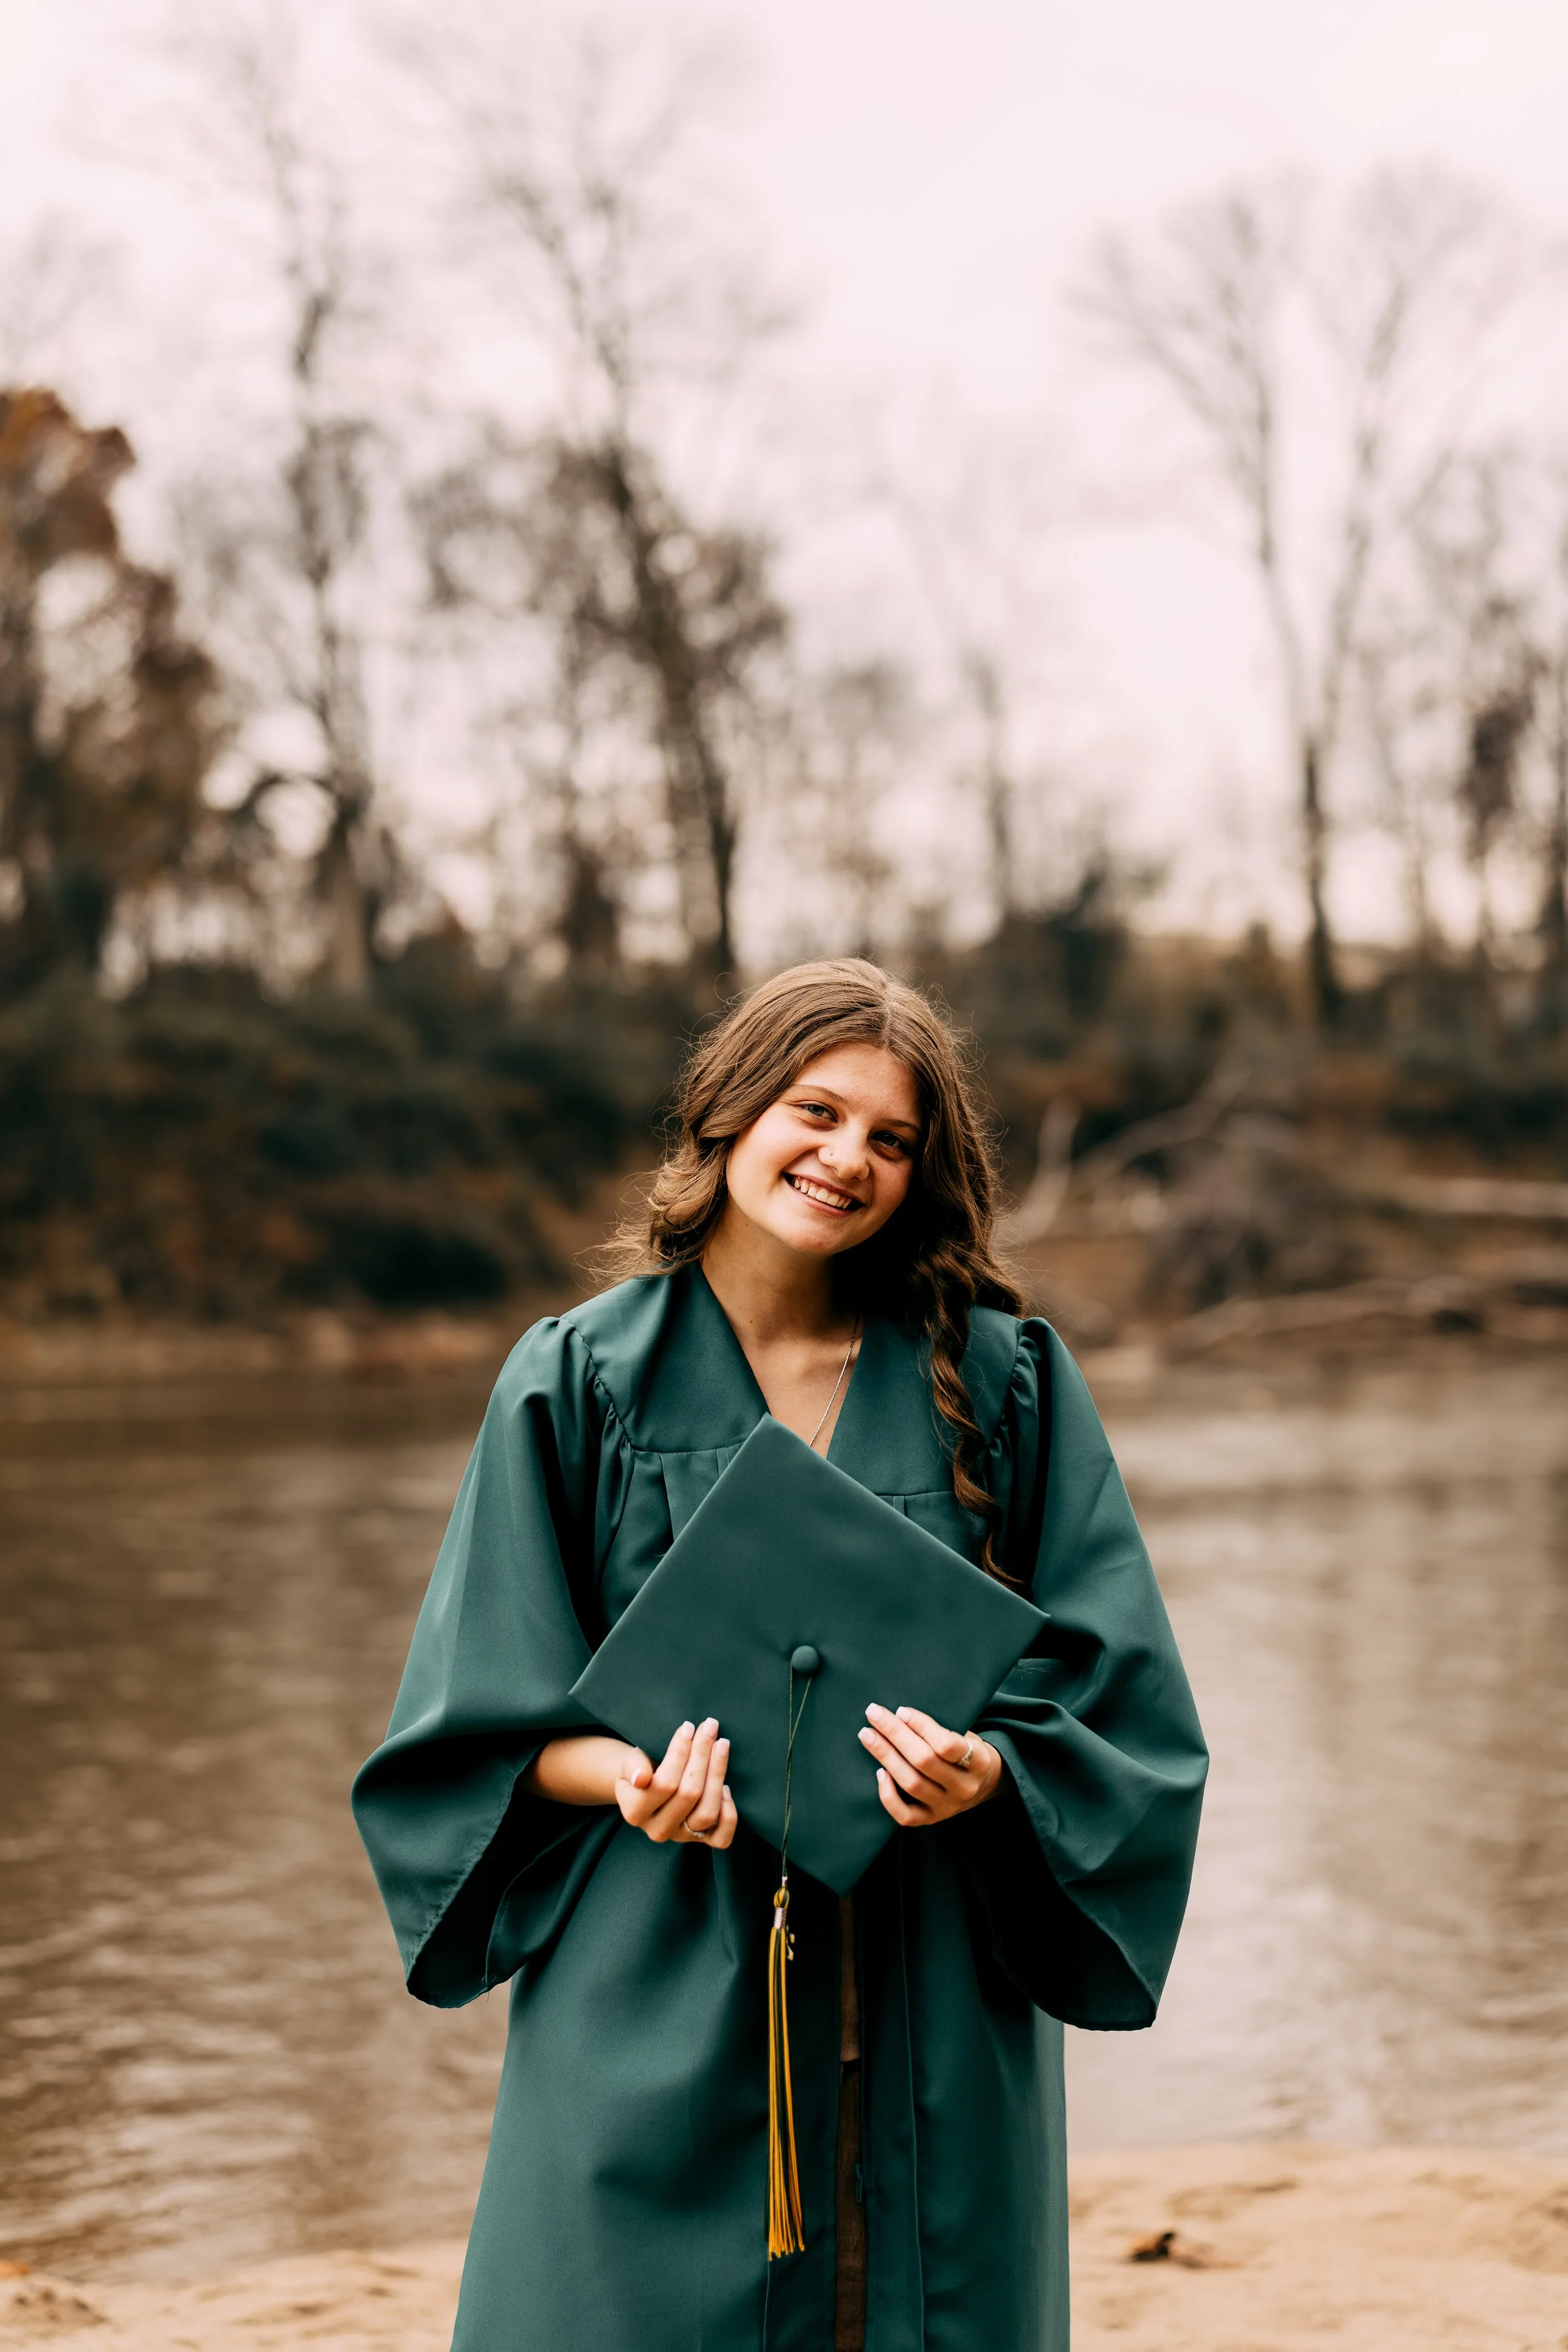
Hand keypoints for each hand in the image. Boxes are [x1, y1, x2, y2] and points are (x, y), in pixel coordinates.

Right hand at [615, 1717, 737, 1848]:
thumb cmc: (640, 1768)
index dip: (679, 1754)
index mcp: (634, 1811)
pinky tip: (728, 1788)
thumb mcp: (629, 1762)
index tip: (688, 1727)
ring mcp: (680, 1837)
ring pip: (706, 1812)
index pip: (664, 1782)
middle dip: (702, 1755)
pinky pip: (721, 1838)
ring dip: (717, 1775)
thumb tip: (642, 1777)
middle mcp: (657, 1829)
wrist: (644, 1787)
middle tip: (710, 1727)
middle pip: (689, 1794)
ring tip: (721, 1745)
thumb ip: (633, 1765)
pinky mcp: (699, 1840)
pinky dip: (728, 1816)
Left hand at [858, 1703, 1002, 1826]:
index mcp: (979, 1762)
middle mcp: (964, 1788)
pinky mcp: (932, 1819)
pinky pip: (906, 1815)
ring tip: (867, 1736)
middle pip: (924, 1761)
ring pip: (912, 1784)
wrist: (985, 1783)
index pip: (947, 1745)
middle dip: (895, 1734)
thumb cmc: (968, 1751)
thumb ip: (944, 1729)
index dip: (921, 1726)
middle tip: (873, 1714)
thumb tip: (901, 1714)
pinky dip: (889, 1796)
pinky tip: (879, 1773)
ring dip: (886, 1757)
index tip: (901, 1710)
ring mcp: (948, 1807)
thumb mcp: (968, 1736)